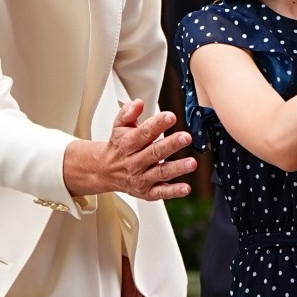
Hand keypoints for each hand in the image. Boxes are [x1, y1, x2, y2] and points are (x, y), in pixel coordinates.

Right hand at [64, 100, 195, 201]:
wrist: (104, 171)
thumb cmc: (118, 146)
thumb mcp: (119, 127)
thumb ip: (128, 113)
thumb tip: (138, 103)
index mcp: (128, 143)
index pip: (143, 133)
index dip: (157, 124)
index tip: (170, 117)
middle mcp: (134, 162)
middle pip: (154, 152)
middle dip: (171, 144)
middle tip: (186, 137)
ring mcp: (141, 178)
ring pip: (160, 172)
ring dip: (177, 168)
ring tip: (192, 163)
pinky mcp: (146, 192)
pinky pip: (161, 193)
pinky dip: (173, 191)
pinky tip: (186, 188)